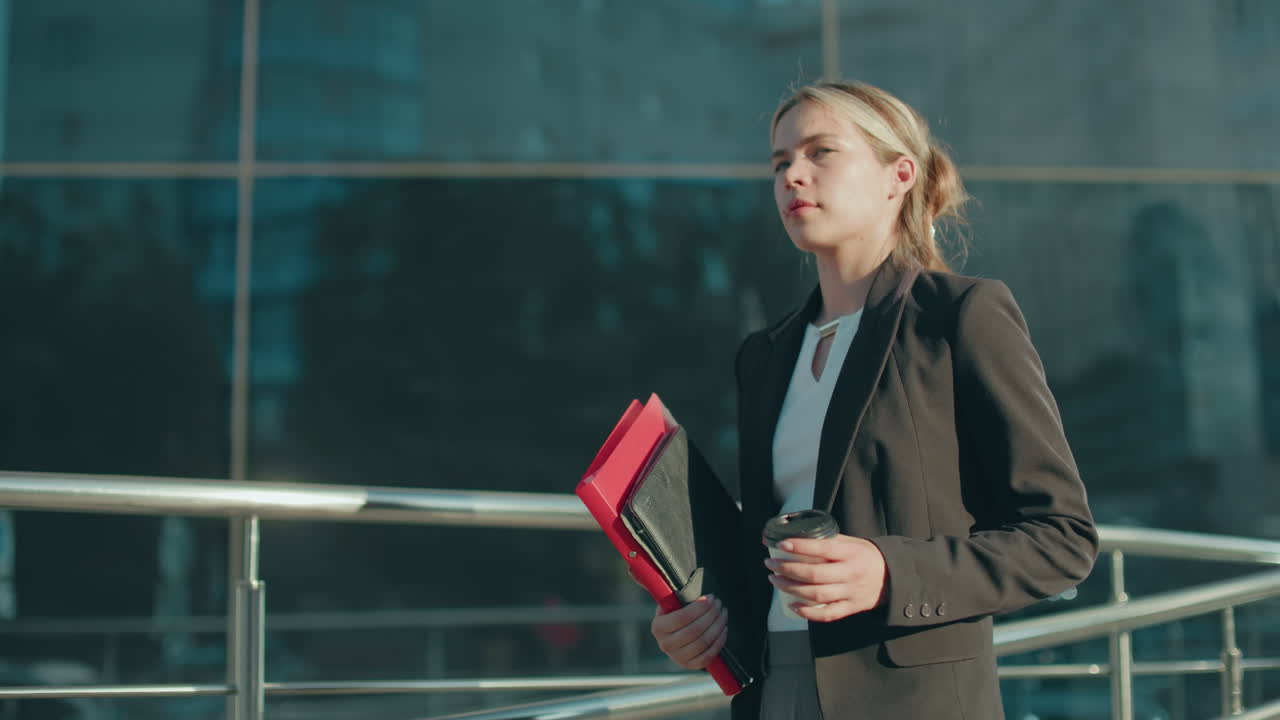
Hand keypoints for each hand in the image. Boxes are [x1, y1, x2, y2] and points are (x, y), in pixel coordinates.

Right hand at [649, 595, 727, 669]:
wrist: (671, 636)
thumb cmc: (673, 615)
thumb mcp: (669, 605)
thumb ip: (676, 598)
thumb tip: (690, 587)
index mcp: (658, 628)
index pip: (681, 618)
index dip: (699, 608)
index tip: (710, 598)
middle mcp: (665, 645)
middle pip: (694, 630)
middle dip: (711, 615)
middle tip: (719, 603)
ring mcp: (677, 658)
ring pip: (703, 643)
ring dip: (717, 626)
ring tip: (723, 613)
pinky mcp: (690, 665)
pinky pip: (708, 656)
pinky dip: (719, 642)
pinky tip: (723, 628)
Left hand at [764, 534, 887, 621]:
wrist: (892, 577)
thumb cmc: (864, 556)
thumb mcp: (851, 542)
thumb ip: (827, 541)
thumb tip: (792, 537)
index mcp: (851, 553)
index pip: (822, 549)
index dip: (800, 547)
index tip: (781, 544)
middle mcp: (851, 573)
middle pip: (814, 574)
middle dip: (788, 569)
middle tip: (771, 563)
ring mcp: (851, 593)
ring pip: (817, 594)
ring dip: (791, 588)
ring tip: (776, 580)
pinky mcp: (851, 608)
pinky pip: (827, 614)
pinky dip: (808, 612)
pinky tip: (792, 605)